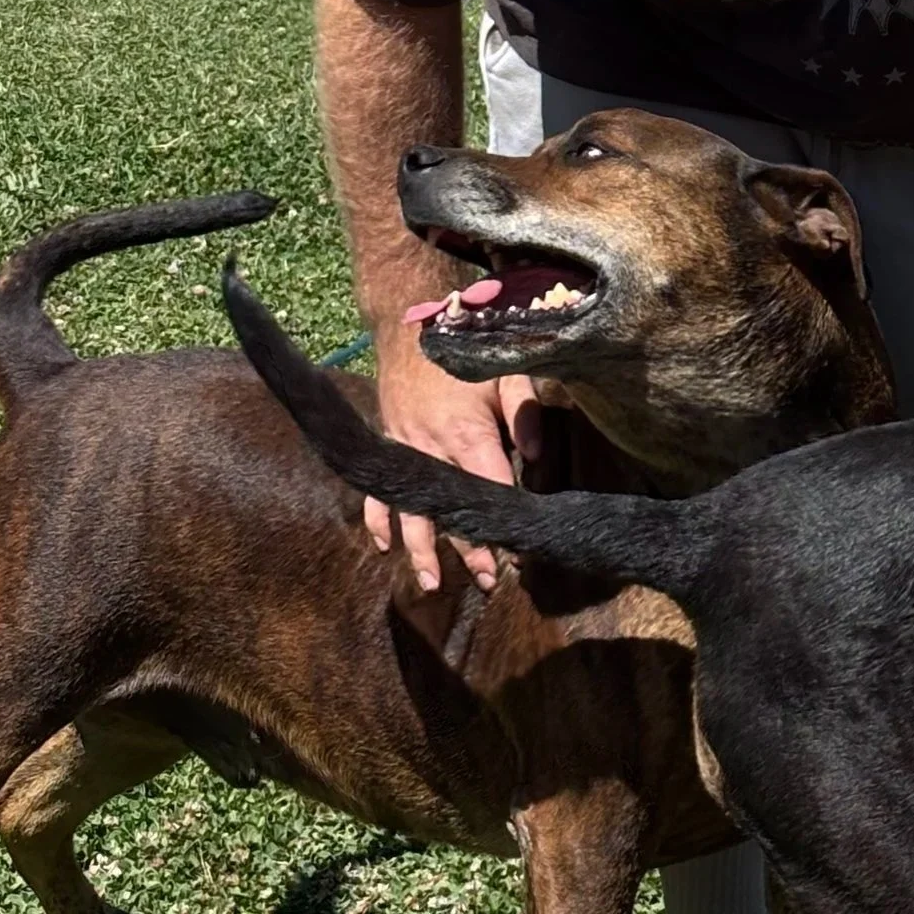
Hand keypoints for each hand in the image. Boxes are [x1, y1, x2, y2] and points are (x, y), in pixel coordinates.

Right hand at [368, 334, 544, 593]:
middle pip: (450, 511)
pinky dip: (377, 520)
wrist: (411, 329)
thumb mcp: (506, 373)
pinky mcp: (387, 449)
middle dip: (469, 551)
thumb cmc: (465, 354)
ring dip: (420, 550)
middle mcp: (431, 450)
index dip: (505, 521)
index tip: (521, 552)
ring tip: (431, 584)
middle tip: (489, 583)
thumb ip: (525, 415)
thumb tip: (536, 458)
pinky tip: (383, 547)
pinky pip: (377, 492)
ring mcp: (404, 453)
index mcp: (467, 434)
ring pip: (410, 511)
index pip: (490, 488)